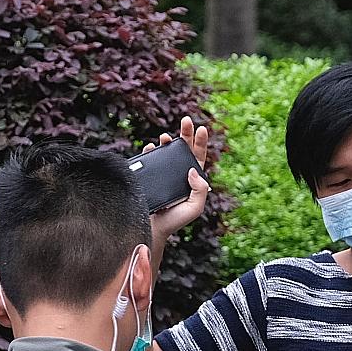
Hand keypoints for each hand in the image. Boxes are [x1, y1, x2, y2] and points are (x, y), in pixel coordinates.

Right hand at [146, 115, 212, 239]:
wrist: (152, 229)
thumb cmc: (175, 221)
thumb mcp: (195, 208)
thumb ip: (199, 190)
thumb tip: (194, 170)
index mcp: (192, 180)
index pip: (198, 157)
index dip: (201, 143)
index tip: (201, 129)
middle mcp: (179, 174)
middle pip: (184, 149)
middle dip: (186, 133)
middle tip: (186, 120)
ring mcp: (164, 174)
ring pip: (167, 152)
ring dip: (167, 141)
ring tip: (165, 136)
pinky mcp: (150, 176)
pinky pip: (150, 160)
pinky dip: (151, 151)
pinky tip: (151, 147)